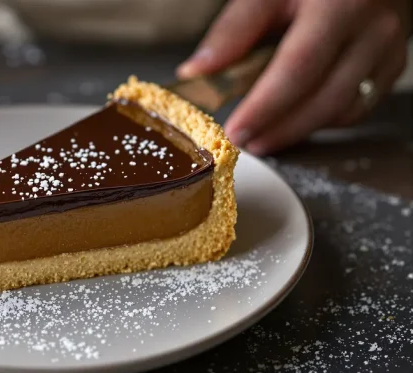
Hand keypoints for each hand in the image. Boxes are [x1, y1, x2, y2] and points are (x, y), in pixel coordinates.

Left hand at [176, 0, 410, 155]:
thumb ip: (234, 30)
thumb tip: (197, 70)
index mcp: (339, 4)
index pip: (299, 67)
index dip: (265, 106)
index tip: (235, 130)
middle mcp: (373, 28)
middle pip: (324, 97)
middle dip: (279, 128)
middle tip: (243, 142)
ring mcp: (388, 49)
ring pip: (343, 109)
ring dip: (298, 130)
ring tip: (261, 137)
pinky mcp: (391, 66)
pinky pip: (357, 108)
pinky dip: (321, 121)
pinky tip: (292, 122)